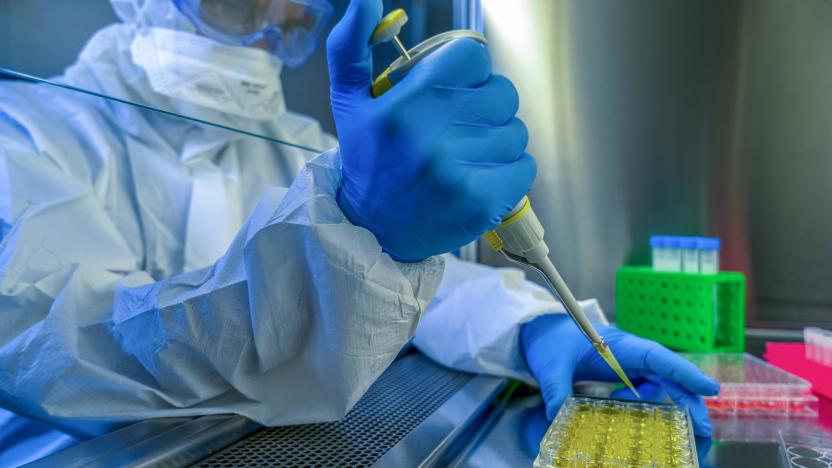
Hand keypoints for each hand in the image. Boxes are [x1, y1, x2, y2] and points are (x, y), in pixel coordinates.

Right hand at [326, 0, 535, 261]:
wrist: (372, 229)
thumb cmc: (368, 160)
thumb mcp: (350, 100)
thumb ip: (353, 46)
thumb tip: (364, 0)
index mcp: (406, 103)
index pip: (473, 57)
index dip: (467, 72)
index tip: (452, 90)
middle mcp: (433, 134)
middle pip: (502, 93)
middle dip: (485, 107)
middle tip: (460, 126)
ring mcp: (460, 170)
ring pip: (516, 131)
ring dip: (497, 141)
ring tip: (466, 156)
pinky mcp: (482, 201)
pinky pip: (524, 166)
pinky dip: (509, 171)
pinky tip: (480, 176)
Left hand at [520, 314, 719, 436]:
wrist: (541, 331)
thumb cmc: (550, 340)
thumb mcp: (550, 365)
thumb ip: (555, 388)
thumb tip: (557, 415)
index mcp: (617, 345)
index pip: (656, 356)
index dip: (684, 372)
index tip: (709, 389)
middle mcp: (629, 353)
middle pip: (668, 375)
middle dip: (689, 399)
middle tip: (705, 429)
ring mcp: (628, 363)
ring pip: (660, 384)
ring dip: (664, 405)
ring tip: (653, 421)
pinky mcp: (622, 374)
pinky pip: (644, 391)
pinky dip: (645, 405)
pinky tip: (627, 413)